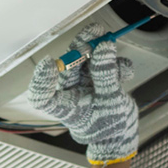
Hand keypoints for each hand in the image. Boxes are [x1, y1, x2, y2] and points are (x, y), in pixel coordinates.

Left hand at [28, 24, 137, 164]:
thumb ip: (106, 75)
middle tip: (95, 32)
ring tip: (110, 42)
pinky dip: (116, 65)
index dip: (42, 80)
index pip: (43, 96)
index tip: (49, 62)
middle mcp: (71, 93)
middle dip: (81, 46)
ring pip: (86, 61)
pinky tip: (125, 71)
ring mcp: (84, 85)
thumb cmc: (110, 127)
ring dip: (99, 50)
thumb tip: (104, 46)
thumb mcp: (110, 103)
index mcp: (65, 107)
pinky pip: (104, 67)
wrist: (123, 136)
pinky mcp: (98, 81)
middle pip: (69, 66)